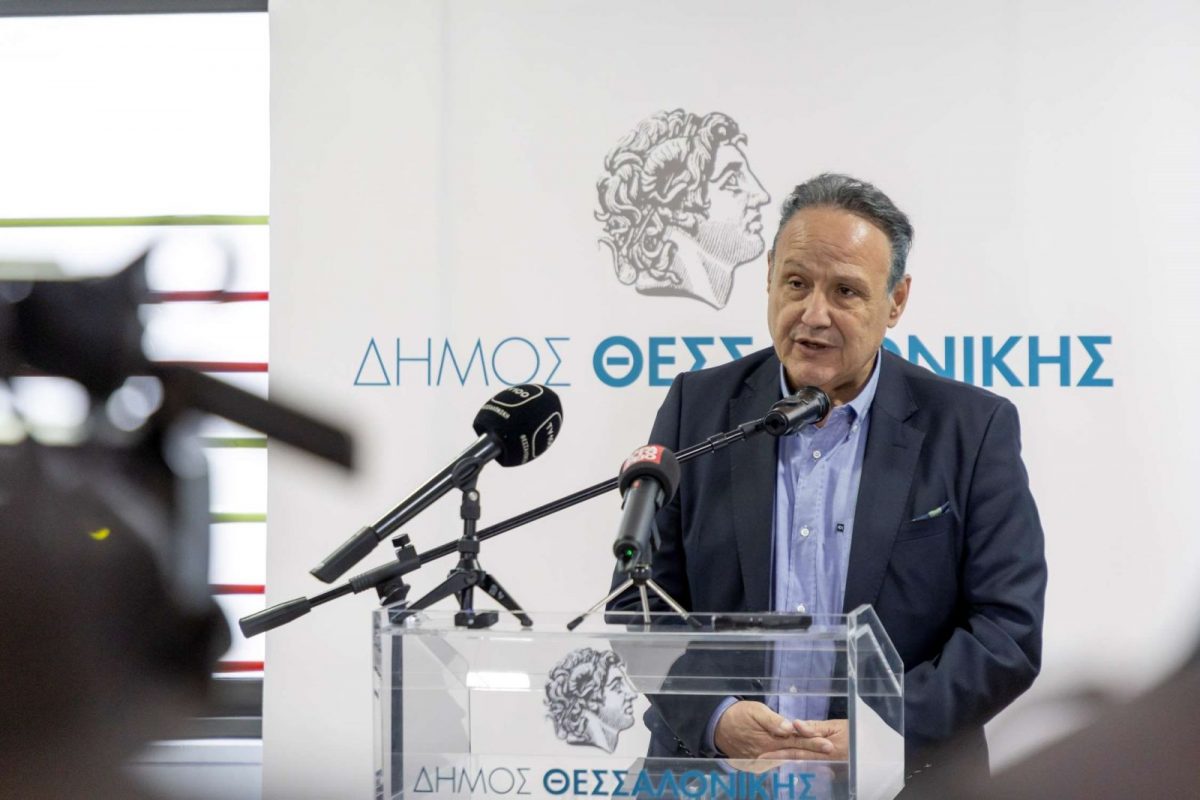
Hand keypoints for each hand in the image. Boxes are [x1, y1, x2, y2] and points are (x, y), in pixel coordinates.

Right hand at [713, 701, 835, 759]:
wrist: (717, 727)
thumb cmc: (738, 715)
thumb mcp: (754, 711)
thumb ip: (772, 720)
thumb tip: (788, 728)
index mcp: (768, 740)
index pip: (795, 741)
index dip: (812, 742)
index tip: (828, 743)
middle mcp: (767, 754)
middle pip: (794, 752)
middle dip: (813, 751)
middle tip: (830, 751)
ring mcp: (762, 762)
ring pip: (786, 759)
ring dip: (803, 758)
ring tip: (820, 757)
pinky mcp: (757, 765)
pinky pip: (776, 763)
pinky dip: (789, 762)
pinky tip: (800, 760)